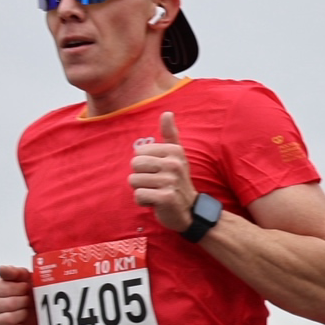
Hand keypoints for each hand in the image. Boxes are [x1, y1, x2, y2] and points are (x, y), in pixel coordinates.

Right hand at [0, 265, 37, 324]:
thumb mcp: (23, 276)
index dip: (19, 288)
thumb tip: (2, 270)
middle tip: (28, 299)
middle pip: (8, 304)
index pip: (2, 288)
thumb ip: (12, 272)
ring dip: (22, 314)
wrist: (39, 307)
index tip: (26, 287)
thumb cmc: (27, 290)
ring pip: (8, 319)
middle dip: (23, 301)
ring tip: (25, 310)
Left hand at [130, 113, 196, 231]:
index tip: (158, 172)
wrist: (190, 211)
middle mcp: (174, 163)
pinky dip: (143, 202)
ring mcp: (171, 181)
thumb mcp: (176, 156)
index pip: (139, 152)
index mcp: (174, 150)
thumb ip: (170, 134)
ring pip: (134, 181)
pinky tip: (156, 203)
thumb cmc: (178, 181)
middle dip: (141, 177)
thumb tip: (167, 112)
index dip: (144, 165)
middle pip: (135, 165)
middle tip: (156, 184)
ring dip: (142, 190)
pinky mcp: (166, 197)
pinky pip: (138, 195)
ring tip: (156, 193)